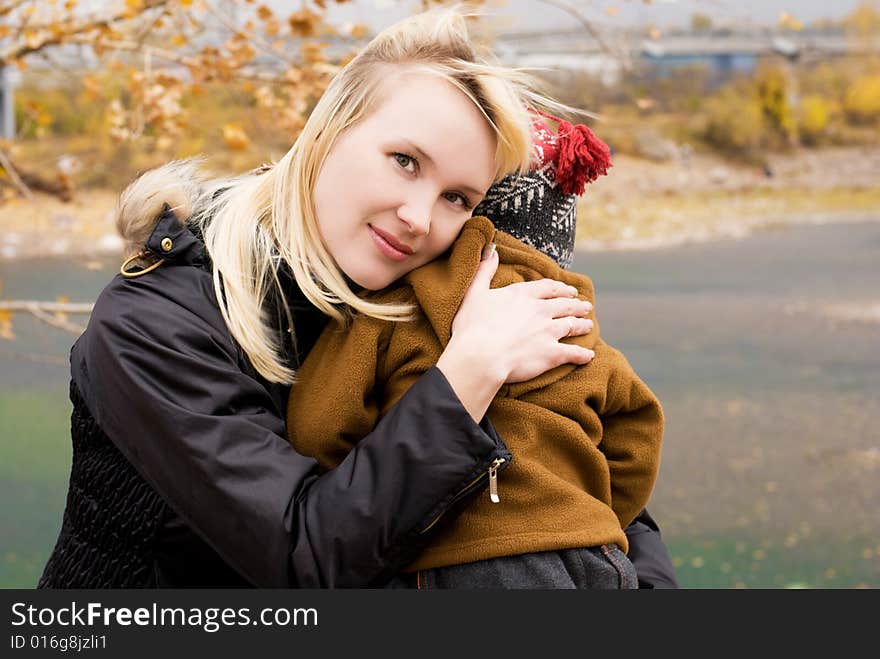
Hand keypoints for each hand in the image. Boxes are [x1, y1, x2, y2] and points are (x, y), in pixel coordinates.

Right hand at [451, 243, 594, 383]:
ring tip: (589, 325)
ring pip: (572, 325)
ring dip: (582, 325)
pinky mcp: (552, 354)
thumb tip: (491, 249)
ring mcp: (549, 331)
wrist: (480, 356)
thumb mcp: (474, 293)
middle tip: (585, 306)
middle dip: (576, 305)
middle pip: (564, 305)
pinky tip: (589, 355)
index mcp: (523, 294)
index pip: (548, 288)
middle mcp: (540, 310)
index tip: (569, 291)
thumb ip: (484, 270)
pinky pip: (574, 353)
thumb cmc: (472, 326)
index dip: (560, 289)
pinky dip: (583, 354)